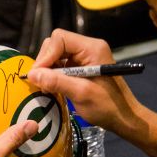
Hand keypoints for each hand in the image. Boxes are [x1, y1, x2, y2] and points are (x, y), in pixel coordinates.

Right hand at [26, 29, 143, 136]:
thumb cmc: (108, 106)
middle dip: (45, 62)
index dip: (46, 55)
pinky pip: (61, 64)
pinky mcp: (81, 67)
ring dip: (48, 70)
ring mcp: (84, 57)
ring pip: (56, 54)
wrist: (124, 118)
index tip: (38, 74)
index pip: (60, 39)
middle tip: (41, 82)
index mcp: (92, 48)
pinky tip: (52, 88)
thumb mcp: (81, 93)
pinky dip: (54, 75)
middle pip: (56, 44)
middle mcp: (88, 48)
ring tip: (46, 87)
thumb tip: (32, 74)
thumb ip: (56, 81)